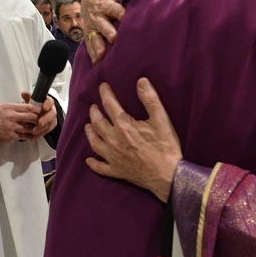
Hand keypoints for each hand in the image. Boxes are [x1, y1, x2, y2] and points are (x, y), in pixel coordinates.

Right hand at [0, 97, 54, 142]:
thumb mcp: (4, 108)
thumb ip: (16, 107)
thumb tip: (27, 107)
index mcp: (10, 107)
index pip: (29, 107)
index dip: (38, 110)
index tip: (42, 111)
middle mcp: (12, 116)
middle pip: (32, 117)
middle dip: (39, 119)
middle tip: (42, 121)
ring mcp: (11, 127)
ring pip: (30, 128)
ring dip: (35, 129)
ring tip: (38, 129)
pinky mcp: (10, 136)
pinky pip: (24, 136)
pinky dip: (29, 136)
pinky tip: (31, 135)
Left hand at [21, 93, 57, 141]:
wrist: (31, 116)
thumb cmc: (31, 108)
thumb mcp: (29, 102)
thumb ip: (28, 98)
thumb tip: (24, 94)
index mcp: (47, 102)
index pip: (50, 101)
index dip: (48, 104)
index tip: (44, 108)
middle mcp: (51, 110)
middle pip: (52, 114)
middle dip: (46, 119)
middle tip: (39, 123)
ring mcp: (51, 118)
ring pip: (51, 123)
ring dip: (43, 128)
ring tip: (34, 132)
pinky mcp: (50, 126)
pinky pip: (47, 130)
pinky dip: (40, 134)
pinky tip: (33, 137)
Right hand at [82, 0, 129, 63]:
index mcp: (107, 4)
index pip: (116, 9)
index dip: (121, 14)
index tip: (127, 18)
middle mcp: (98, 17)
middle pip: (103, 25)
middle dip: (108, 32)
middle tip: (114, 38)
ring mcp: (92, 27)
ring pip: (94, 37)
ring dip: (98, 46)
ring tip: (102, 56)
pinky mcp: (88, 35)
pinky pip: (89, 45)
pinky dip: (92, 54)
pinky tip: (97, 63)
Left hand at [85, 78, 182, 201]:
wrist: (166, 175)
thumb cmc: (165, 147)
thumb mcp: (162, 120)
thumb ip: (150, 99)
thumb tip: (141, 81)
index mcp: (124, 126)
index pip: (110, 106)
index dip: (105, 94)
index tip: (102, 86)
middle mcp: (114, 140)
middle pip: (98, 123)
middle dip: (95, 112)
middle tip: (94, 106)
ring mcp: (113, 157)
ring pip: (95, 142)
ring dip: (90, 132)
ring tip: (89, 125)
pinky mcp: (116, 171)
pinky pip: (100, 167)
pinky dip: (93, 163)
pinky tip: (89, 159)